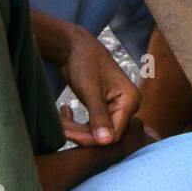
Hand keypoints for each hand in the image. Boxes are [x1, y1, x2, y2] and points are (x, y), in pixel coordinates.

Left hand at [58, 29, 141, 146]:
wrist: (77, 48)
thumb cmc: (85, 63)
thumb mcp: (90, 90)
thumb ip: (99, 116)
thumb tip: (106, 142)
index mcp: (130, 100)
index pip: (115, 133)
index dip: (92, 139)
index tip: (67, 134)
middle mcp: (127, 106)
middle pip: (106, 134)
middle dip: (82, 133)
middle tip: (61, 128)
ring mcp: (117, 107)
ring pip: (98, 132)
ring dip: (77, 129)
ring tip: (61, 120)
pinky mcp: (105, 108)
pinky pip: (94, 125)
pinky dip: (78, 125)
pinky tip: (65, 114)